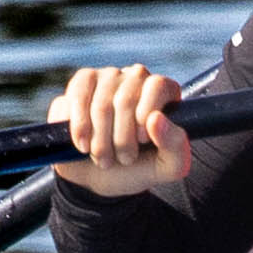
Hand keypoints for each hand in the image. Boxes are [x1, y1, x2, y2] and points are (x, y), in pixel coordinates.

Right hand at [47, 64, 188, 191]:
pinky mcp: (81, 83)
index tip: (142, 141)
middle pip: (126, 100)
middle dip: (122, 140)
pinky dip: (79, 129)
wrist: (99, 174)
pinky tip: (83, 145)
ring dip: (100, 141)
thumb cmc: (137, 167)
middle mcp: (136, 77)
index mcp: (163, 90)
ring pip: (101, 105)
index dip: (146, 116)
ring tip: (104, 158)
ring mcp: (107, 77)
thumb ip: (176, 146)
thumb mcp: (168, 167)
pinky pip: (77, 99)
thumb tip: (156, 118)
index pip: (157, 85)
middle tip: (123, 159)